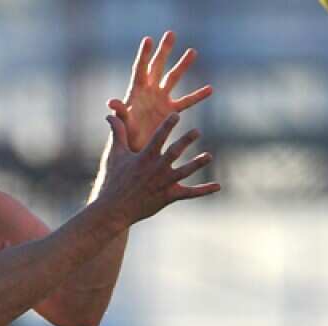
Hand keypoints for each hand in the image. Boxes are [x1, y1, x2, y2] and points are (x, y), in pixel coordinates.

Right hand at [95, 112, 219, 225]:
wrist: (113, 209)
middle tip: (196, 132)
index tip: (176, 115)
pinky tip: (217, 186)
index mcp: (144, 158)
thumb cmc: (113, 180)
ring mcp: (163, 183)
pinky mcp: (169, 197)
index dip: (167, 125)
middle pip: (174, 152)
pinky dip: (204, 190)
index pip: (158, 138)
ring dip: (197, 164)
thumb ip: (118, 133)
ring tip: (208, 157)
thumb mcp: (115, 155)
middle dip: (185, 141)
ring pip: (184, 172)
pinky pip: (190, 193)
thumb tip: (110, 114)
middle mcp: (156, 169)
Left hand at [110, 31, 211, 152]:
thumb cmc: (126, 138)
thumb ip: (120, 113)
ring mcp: (161, 100)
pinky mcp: (171, 112)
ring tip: (192, 51)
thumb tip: (110, 102)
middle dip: (164, 51)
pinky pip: (186, 102)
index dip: (144, 55)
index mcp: (136, 93)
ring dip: (182, 65)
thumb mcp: (123, 124)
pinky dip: (197, 96)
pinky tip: (210, 89)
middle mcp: (149, 92)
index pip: (140, 69)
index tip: (148, 39)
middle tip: (170, 33)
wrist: (136, 151)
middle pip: (157, 67)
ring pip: (173, 79)